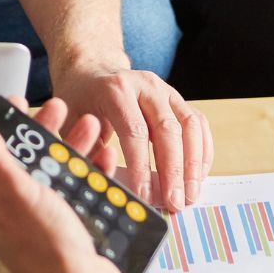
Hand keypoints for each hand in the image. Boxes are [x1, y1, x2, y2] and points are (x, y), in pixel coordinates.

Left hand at [0, 98, 125, 272]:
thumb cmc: (48, 254)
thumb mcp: (18, 195)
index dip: (7, 125)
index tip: (21, 102)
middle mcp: (13, 210)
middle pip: (27, 157)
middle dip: (47, 131)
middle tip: (60, 110)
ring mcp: (41, 216)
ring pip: (54, 168)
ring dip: (73, 145)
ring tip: (89, 127)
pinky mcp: (67, 222)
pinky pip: (77, 187)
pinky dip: (91, 170)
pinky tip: (102, 158)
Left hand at [51, 63, 212, 212]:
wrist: (92, 69)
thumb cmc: (80, 99)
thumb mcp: (71, 123)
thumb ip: (91, 152)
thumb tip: (113, 187)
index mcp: (115, 89)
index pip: (135, 131)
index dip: (142, 167)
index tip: (144, 196)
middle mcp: (145, 85)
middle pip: (168, 129)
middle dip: (174, 171)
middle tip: (175, 204)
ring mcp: (165, 89)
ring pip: (190, 125)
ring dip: (193, 164)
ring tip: (190, 195)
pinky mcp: (177, 97)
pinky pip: (198, 122)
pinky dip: (202, 150)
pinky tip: (197, 176)